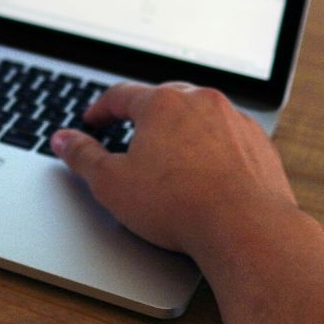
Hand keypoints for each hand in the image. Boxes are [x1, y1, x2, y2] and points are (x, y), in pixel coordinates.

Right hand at [51, 81, 302, 262]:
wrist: (246, 229)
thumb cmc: (179, 207)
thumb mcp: (112, 184)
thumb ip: (83, 156)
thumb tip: (63, 140)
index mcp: (162, 103)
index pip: (121, 95)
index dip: (101, 110)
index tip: (93, 121)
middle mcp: (201, 102)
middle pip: (163, 99)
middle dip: (144, 115)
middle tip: (130, 133)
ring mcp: (235, 121)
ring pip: (200, 115)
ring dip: (181, 129)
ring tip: (169, 156)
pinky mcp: (259, 144)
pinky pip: (229, 136)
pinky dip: (213, 147)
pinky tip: (205, 173)